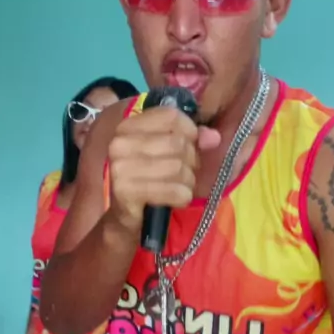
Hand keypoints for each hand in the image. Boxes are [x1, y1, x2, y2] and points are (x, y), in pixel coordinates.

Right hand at [107, 106, 220, 231]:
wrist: (125, 217)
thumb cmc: (151, 180)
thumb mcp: (170, 154)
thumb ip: (193, 139)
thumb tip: (214, 137)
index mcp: (128, 127)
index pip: (171, 116)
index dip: (190, 130)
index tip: (190, 144)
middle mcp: (120, 144)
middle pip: (177, 143)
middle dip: (190, 161)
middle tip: (183, 173)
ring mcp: (120, 168)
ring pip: (178, 167)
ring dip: (187, 181)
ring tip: (178, 186)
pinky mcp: (126, 191)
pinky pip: (174, 190)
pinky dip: (182, 197)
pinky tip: (174, 199)